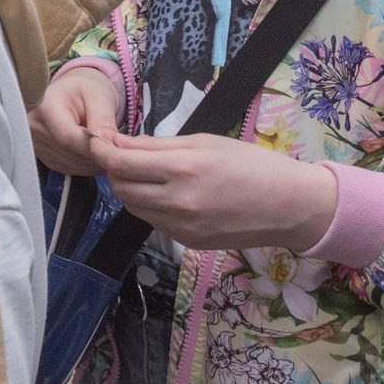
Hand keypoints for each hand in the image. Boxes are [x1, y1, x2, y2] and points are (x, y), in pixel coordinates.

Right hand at [29, 68, 119, 175]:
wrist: (72, 93)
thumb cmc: (86, 89)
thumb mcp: (99, 96)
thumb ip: (103, 121)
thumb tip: (110, 147)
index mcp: (44, 106)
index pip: (67, 137)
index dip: (94, 145)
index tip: (116, 146)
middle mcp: (32, 127)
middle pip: (69, 152)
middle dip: (97, 153)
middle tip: (118, 147)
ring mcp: (34, 144)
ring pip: (71, 163)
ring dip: (94, 161)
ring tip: (107, 146)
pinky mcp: (42, 157)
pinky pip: (69, 168)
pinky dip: (87, 165)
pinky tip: (94, 152)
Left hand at [94, 132, 338, 252]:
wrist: (290, 206)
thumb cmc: (251, 165)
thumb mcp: (204, 142)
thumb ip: (157, 145)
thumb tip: (117, 142)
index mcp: (182, 169)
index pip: (120, 162)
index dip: (101, 151)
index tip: (94, 141)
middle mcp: (178, 202)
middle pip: (121, 188)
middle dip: (117, 171)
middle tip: (128, 157)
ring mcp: (182, 227)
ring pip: (134, 207)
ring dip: (133, 190)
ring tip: (154, 176)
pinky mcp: (188, 243)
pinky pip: (154, 222)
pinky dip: (153, 207)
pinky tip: (173, 196)